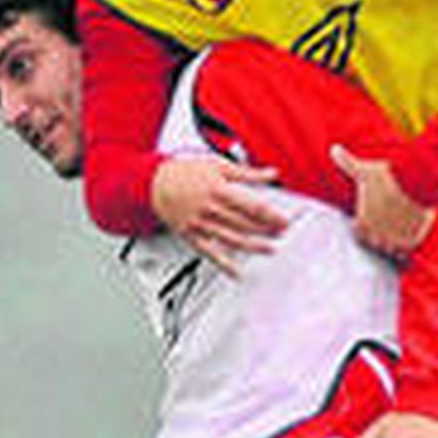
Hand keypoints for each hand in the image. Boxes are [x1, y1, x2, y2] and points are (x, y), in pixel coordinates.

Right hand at [150, 156, 287, 274]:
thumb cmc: (184, 172)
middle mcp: (210, 209)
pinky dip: (224, 265)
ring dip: (253, 246)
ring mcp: (200, 225)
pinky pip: (209, 253)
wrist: (153, 183)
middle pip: (245, 223)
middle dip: (266, 230)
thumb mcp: (217, 165)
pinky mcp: (191, 236)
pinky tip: (237, 273)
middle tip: (281, 233)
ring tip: (270, 249)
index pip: (252, 206)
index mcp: (218, 190)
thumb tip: (271, 173)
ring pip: (232, 239)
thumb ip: (247, 172)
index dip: (271, 216)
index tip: (284, 221)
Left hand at [330, 145, 434, 260]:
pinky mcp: (410, 244)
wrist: (415, 182)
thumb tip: (334, 148)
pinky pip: (405, 254)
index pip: (359, 232)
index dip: (366, 224)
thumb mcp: (364, 170)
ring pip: (389, 250)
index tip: (373, 217)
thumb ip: (347, 163)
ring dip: (392, 244)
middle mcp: (376, 236)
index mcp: (362, 223)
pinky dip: (406, 249)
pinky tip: (410, 239)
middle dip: (379, 235)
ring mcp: (393, 242)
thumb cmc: (388, 176)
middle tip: (387, 225)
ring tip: (398, 233)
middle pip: (374, 243)